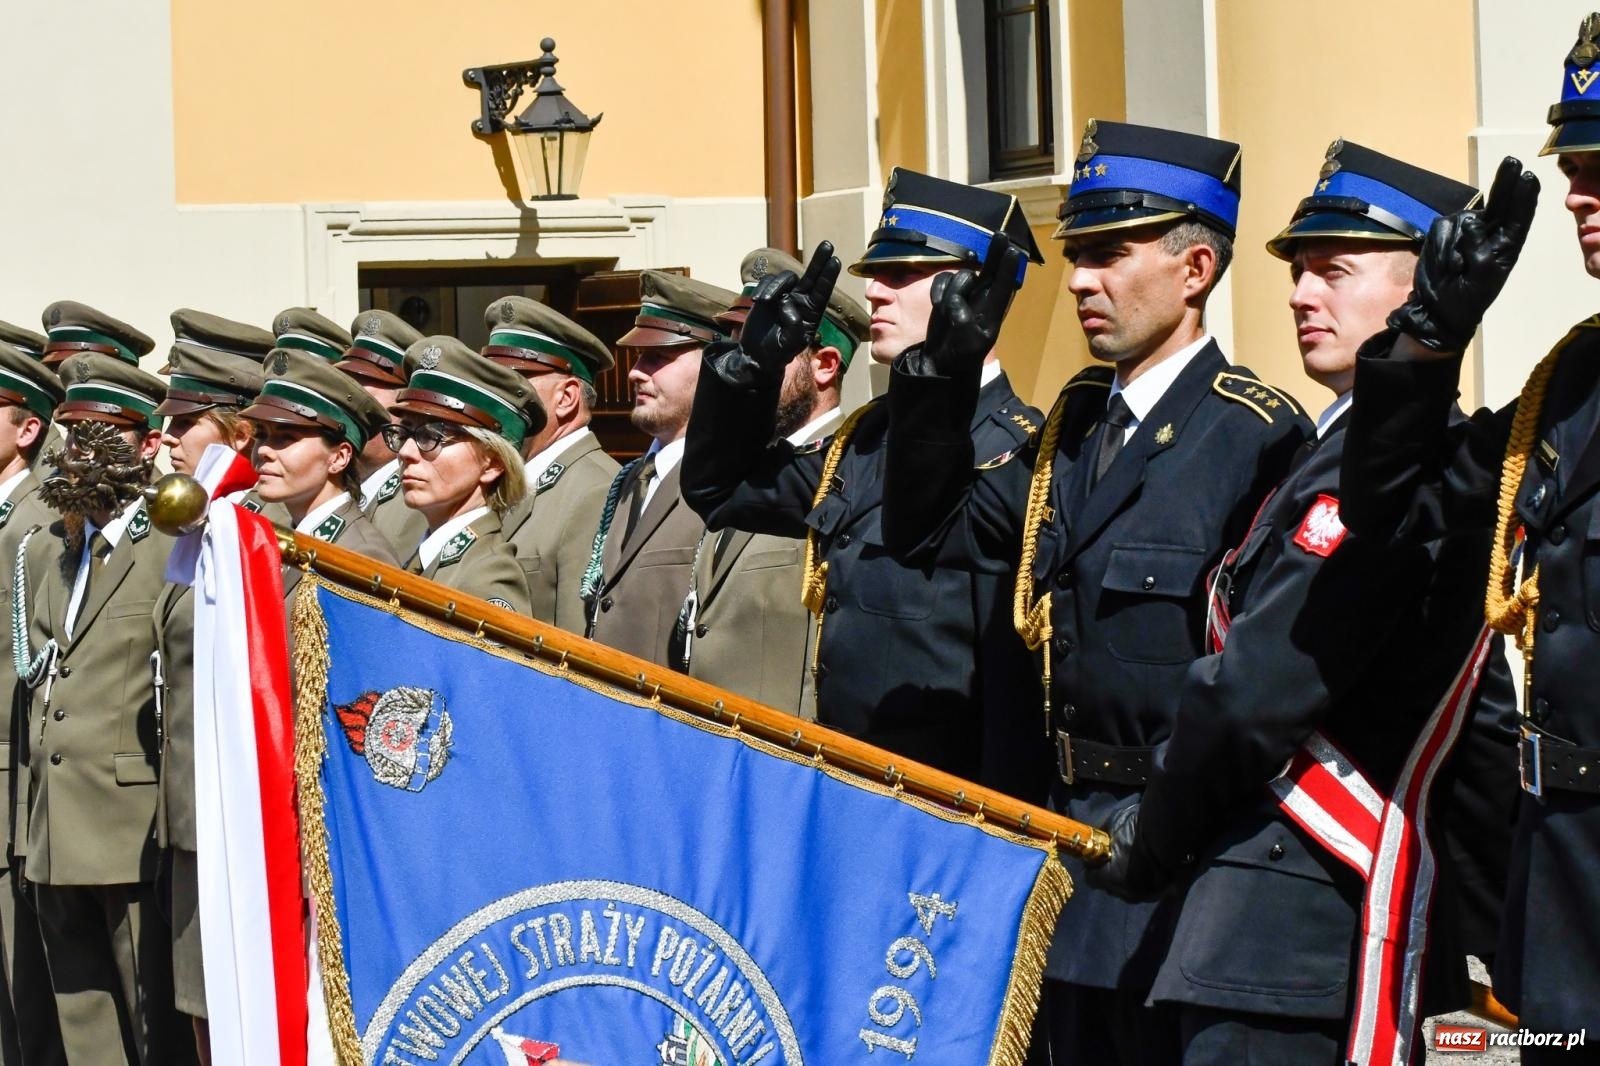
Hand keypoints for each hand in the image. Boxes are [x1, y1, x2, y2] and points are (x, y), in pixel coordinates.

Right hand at [739, 241, 840, 381]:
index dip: (828, 276)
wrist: (756, 354)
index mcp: (811, 314)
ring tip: (765, 302)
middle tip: (827, 244)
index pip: (822, 292)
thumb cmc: (777, 353)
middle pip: (812, 276)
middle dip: (819, 260)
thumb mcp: (789, 345)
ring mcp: (785, 296)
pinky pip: (769, 281)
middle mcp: (801, 301)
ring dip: (776, 286)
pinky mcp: (769, 294)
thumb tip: (788, 304)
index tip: (835, 261)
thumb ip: (793, 327)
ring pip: (786, 278)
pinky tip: (759, 302)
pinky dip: (764, 288)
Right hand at [922, 235, 1024, 375]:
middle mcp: (982, 298)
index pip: (1003, 285)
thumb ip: (963, 320)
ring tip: (947, 312)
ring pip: (960, 276)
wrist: (941, 362)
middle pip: (990, 269)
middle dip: (996, 252)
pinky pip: (943, 280)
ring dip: (953, 289)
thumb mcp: (968, 342)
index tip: (1014, 252)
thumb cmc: (961, 354)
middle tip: (1002, 235)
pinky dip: (938, 290)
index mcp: (992, 310)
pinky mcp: (946, 294)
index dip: (1008, 269)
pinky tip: (936, 304)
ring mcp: (964, 294)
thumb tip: (956, 301)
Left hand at [1083, 802, 1166, 900]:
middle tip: (1113, 858)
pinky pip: (1144, 889)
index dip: (1092, 867)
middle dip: (1109, 874)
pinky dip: (1142, 880)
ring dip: (1126, 878)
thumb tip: (1096, 836)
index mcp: (1111, 878)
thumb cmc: (1138, 829)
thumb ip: (1102, 835)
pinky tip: (1145, 866)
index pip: (1091, 879)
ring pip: (1128, 890)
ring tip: (1131, 862)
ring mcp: (1145, 895)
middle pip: (1110, 886)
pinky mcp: (1161, 892)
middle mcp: (1126, 893)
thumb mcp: (1114, 824)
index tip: (1095, 857)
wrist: (1172, 833)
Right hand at [1388, 156, 1539, 352]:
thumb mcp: (1481, 278)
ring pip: (1462, 220)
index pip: (1519, 217)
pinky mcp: (1443, 233)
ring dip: (1455, 243)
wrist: (1436, 310)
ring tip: (1456, 268)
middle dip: (1505, 182)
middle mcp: (1489, 232)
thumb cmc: (1466, 298)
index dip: (1524, 197)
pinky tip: (1445, 264)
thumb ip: (1480, 250)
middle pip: (1499, 202)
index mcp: (1507, 245)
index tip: (1528, 178)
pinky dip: (1441, 247)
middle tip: (1512, 162)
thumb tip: (1472, 222)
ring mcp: (1465, 230)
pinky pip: (1441, 230)